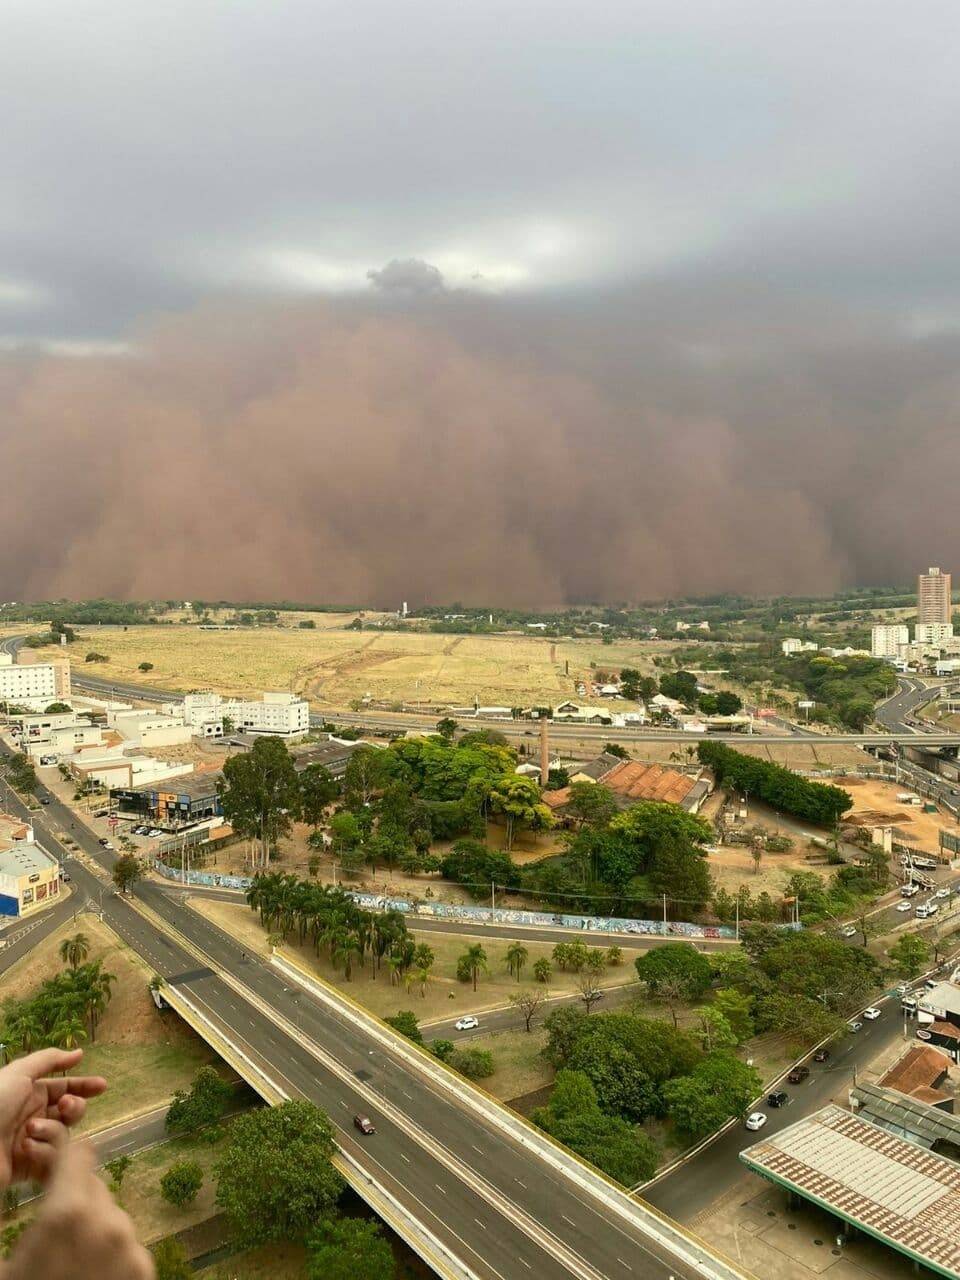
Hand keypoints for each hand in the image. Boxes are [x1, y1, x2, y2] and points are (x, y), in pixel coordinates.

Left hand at [0, 1047, 105, 1185]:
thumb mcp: (19, 1073)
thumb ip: (50, 1060)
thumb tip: (79, 1053)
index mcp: (29, 1093)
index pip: (64, 1087)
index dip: (84, 1086)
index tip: (103, 1087)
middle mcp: (34, 1116)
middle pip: (70, 1112)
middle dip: (74, 1108)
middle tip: (65, 1108)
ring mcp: (33, 1142)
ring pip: (63, 1135)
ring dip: (51, 1131)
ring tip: (30, 1132)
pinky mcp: (29, 1168)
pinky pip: (51, 1160)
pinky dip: (43, 1154)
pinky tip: (28, 1150)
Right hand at [5, 1140, 152, 1279]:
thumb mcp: (6, 1263)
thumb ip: (31, 1222)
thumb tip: (46, 1206)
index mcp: (66, 1214)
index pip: (77, 1157)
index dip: (63, 1159)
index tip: (53, 1165)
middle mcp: (107, 1222)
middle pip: (94, 1190)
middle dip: (74, 1201)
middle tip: (52, 1236)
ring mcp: (132, 1249)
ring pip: (111, 1221)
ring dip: (93, 1232)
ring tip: (68, 1268)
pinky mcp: (146, 1273)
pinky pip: (126, 1249)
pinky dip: (111, 1258)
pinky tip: (87, 1279)